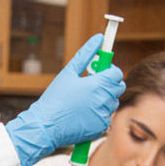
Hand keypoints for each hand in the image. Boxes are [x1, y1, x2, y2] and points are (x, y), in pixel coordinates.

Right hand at [5, 34, 125, 165]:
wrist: (46, 126)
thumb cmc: (55, 98)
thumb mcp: (68, 72)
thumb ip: (86, 54)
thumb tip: (99, 38)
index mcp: (98, 84)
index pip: (117, 73)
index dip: (109, 71)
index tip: (99, 72)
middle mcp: (104, 100)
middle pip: (118, 87)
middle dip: (108, 84)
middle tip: (91, 86)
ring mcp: (103, 115)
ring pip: (112, 103)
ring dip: (103, 99)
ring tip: (84, 101)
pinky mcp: (101, 127)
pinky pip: (106, 117)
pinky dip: (98, 114)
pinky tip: (83, 114)